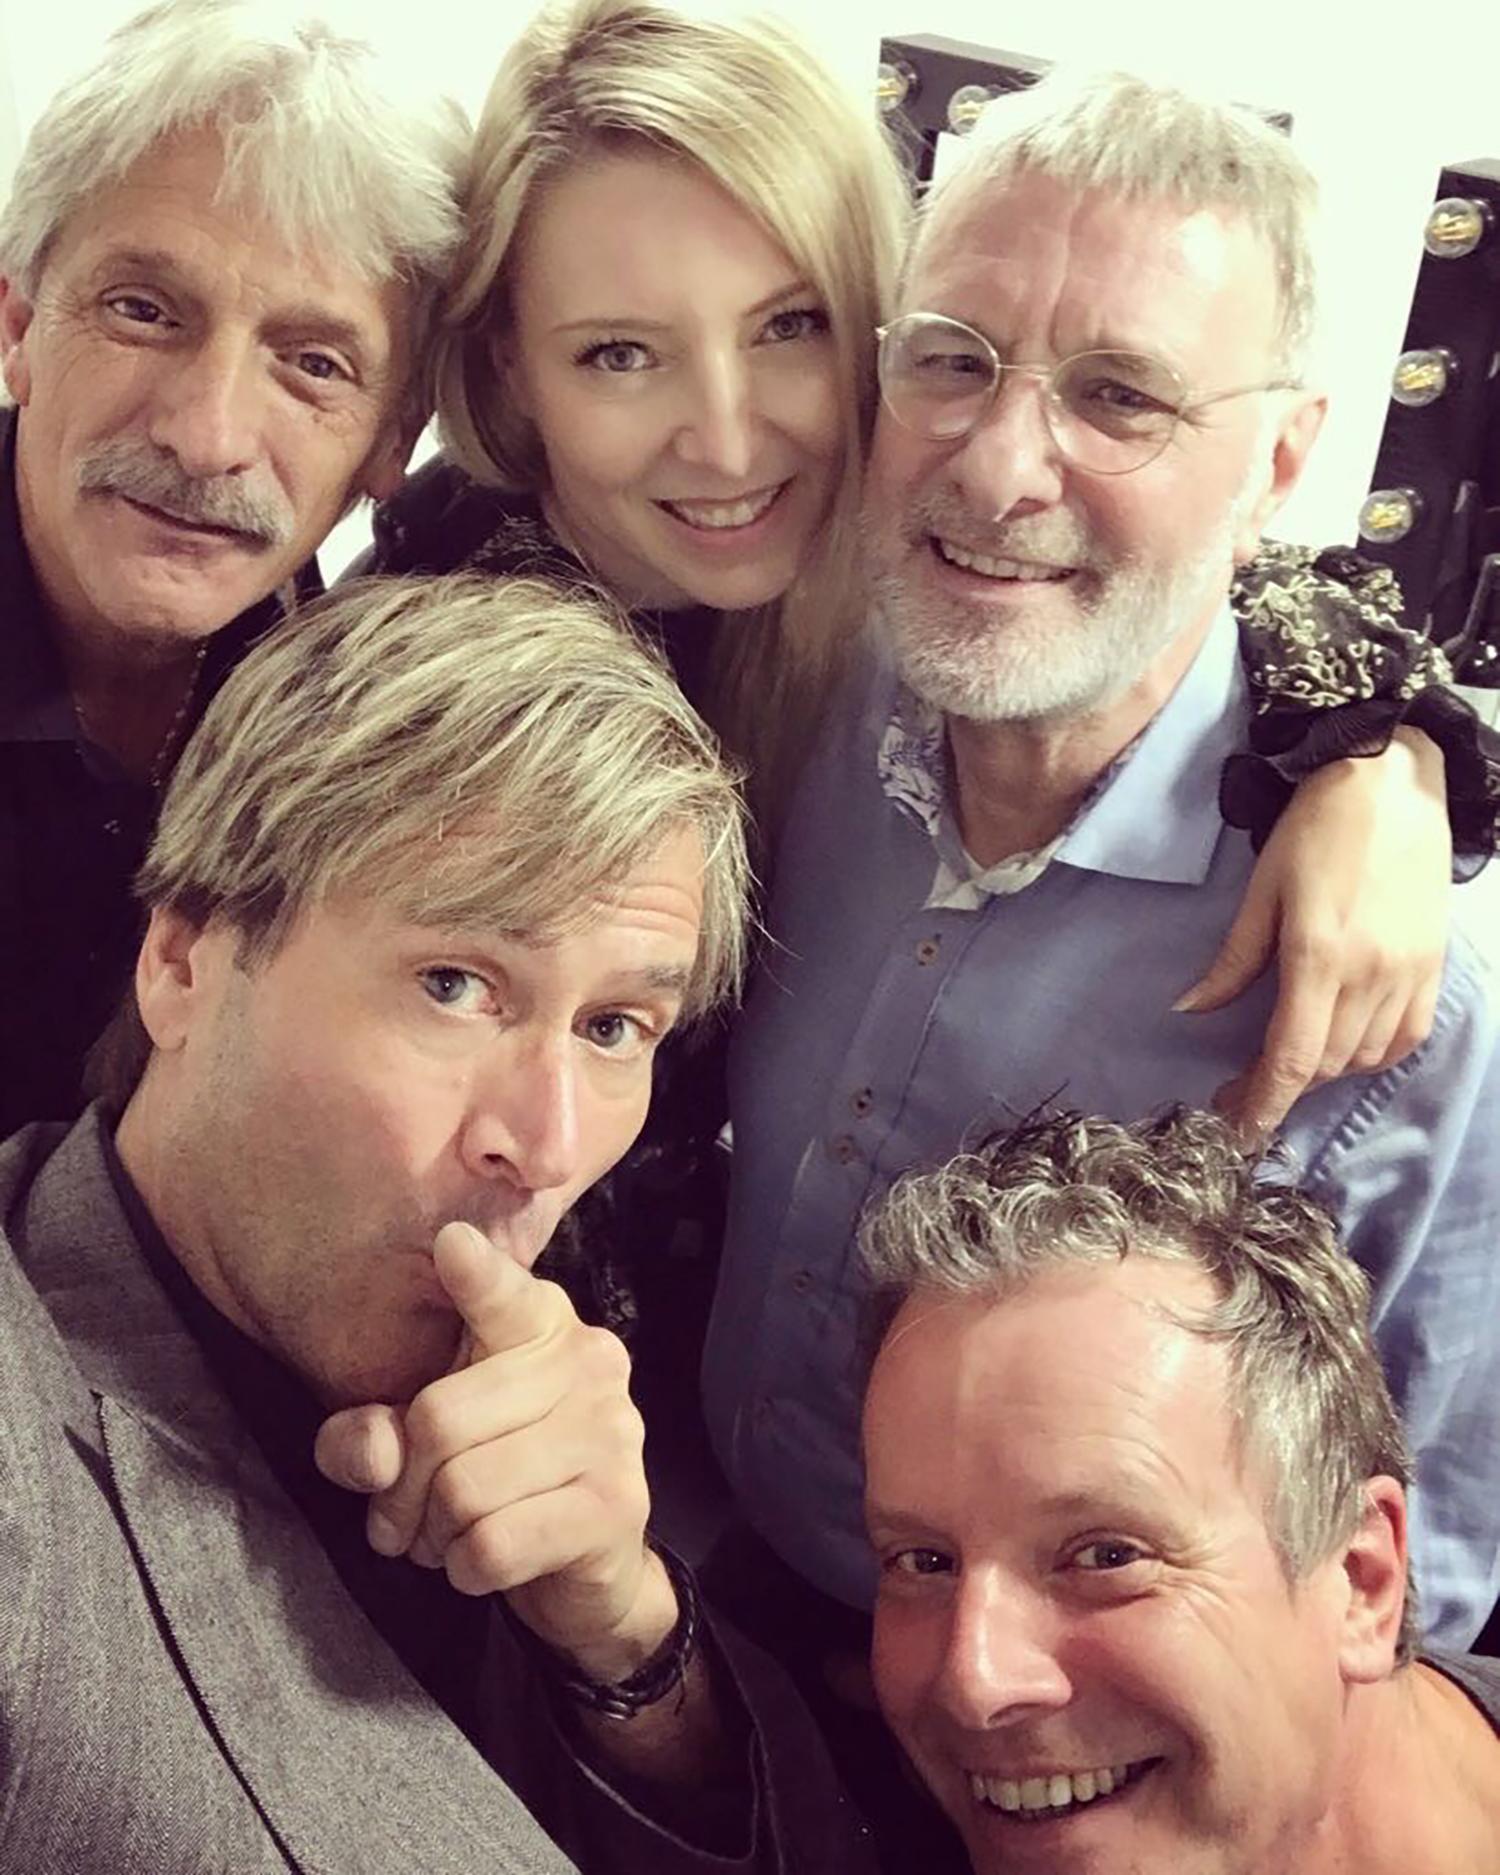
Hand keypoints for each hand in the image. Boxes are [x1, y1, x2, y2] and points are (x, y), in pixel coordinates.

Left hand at [314, 1222, 673, 1676]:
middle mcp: (587, 1359)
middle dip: (401, 1489)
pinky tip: (480, 1563)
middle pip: (439, 1419)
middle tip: (403, 1519)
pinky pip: (496, 1543)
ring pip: (464, 1489)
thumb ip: (373, 1438)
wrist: (586, 1571)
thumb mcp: (417, 1446)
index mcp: (540, 1322)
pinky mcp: (617, 1502)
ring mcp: (611, 1429)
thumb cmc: (494, 1482)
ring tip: (445, 1539)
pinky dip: (467, 1569)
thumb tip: (371, 1452)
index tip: (449, 1242)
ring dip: (433, 1536)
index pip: (501, 1294)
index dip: (474, 1275)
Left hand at [1177, 728, 1449, 1141]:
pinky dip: (1369, 1055)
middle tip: (1238, 1091)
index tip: (1236, 1130)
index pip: (1290, 1059)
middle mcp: (1370, 975)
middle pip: (1322, 1065)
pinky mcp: (1432, 967)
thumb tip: (1190, 1010)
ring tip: (1282, 1063)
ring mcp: (1408, 974)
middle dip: (1278, 1089)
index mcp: (1318, 957)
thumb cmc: (1316, 829)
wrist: (1392, 783)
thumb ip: (1233, 961)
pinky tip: (1340, 1046)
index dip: (1262, 1105)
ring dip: (1319, 1072)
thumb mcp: (1262, 892)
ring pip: (1361, 1058)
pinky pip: (1404, 1038)